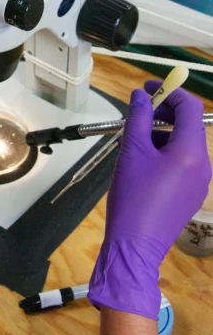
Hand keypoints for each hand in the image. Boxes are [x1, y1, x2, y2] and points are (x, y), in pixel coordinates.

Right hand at [88, 81, 211, 318]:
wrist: (135, 245)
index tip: (147, 89)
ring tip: (134, 142)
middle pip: (189, 126)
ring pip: (184, 145)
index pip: (191, 108)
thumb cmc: (133, 195)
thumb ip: (138, 118)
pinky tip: (142, 164)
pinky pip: (182, 164)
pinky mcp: (191, 195)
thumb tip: (141, 95)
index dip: (170, 92)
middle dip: (165, 113)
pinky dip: (165, 154)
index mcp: (192, 151)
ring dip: (162, 134)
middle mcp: (203, 164)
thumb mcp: (132, 151)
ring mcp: (200, 182)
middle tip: (138, 113)